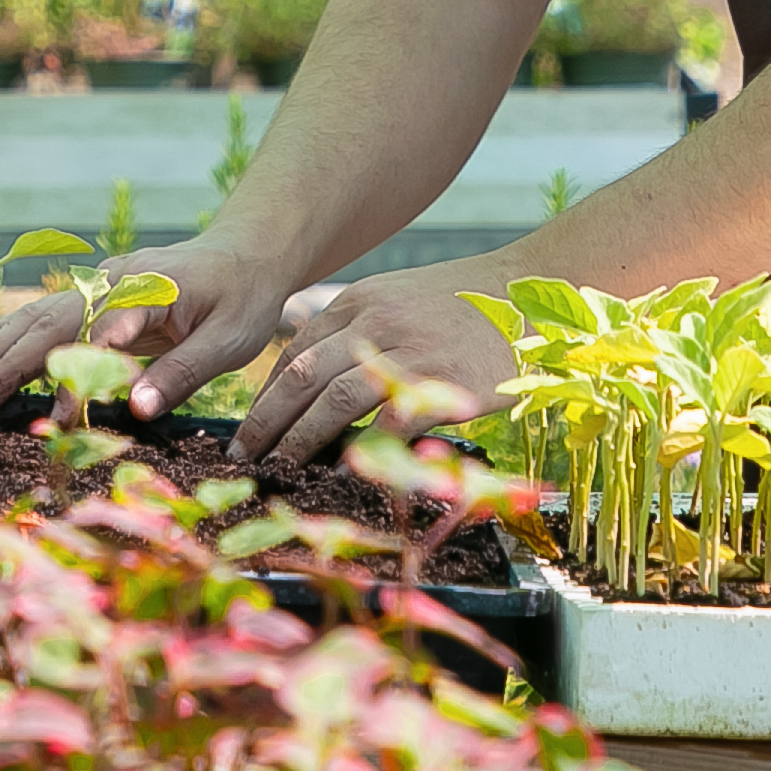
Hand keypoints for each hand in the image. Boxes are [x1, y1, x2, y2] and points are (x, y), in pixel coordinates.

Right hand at [0, 233, 296, 424]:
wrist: (247, 252)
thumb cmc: (243, 299)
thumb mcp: (227, 342)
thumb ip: (181, 374)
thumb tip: (136, 411)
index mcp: (147, 290)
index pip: (99, 336)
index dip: (76, 379)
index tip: (57, 421)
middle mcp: (114, 281)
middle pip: (54, 320)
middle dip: (14, 360)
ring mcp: (101, 283)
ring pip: (41, 313)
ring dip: (3, 344)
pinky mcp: (97, 293)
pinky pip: (48, 313)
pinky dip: (12, 332)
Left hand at [232, 251, 519, 463]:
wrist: (528, 292)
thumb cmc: (462, 305)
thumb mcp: (399, 300)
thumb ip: (359, 331)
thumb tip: (314, 381)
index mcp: (359, 303)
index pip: (295, 353)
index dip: (266, 396)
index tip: (249, 430)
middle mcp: (374, 322)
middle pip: (302, 376)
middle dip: (265, 421)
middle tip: (241, 457)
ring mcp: (408, 350)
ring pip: (334, 400)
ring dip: (298, 441)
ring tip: (278, 471)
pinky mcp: (442, 381)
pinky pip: (389, 423)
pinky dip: (361, 453)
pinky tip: (341, 478)